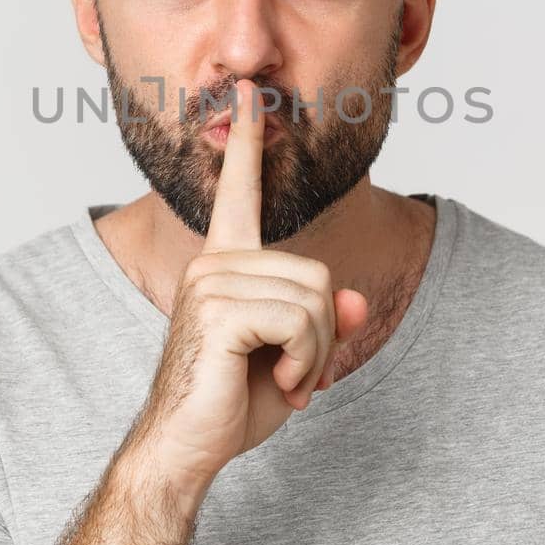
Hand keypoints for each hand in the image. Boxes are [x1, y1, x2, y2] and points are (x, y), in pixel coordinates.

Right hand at [130, 79, 369, 486]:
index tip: (251, 95)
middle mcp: (214, 264)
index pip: (238, 191)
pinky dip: (305, 362)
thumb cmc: (230, 404)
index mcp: (225, 264)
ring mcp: (211, 283)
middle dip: (323, 336)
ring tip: (283, 380)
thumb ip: (326, 325)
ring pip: (313, 298)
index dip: (247, 143)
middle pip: (316, 274)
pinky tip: (277, 383)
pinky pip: (300, 320)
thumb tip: (357, 300)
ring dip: (314, 353)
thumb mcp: (295, 359)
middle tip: (294, 374)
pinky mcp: (216, 310)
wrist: (186, 449)